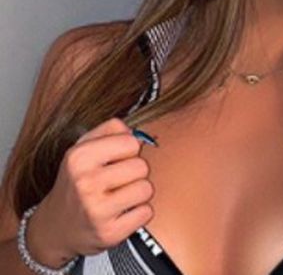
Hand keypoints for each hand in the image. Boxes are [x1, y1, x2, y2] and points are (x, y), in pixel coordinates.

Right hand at [29, 118, 154, 265]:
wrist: (55, 228)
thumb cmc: (76, 183)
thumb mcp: (82, 149)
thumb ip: (109, 130)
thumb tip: (136, 130)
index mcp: (79, 158)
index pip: (131, 142)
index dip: (128, 150)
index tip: (117, 159)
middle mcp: (85, 183)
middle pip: (141, 166)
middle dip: (135, 173)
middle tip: (118, 181)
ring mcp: (97, 210)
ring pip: (146, 189)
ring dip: (138, 193)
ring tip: (120, 196)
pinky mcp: (109, 232)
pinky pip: (146, 212)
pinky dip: (138, 213)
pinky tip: (121, 212)